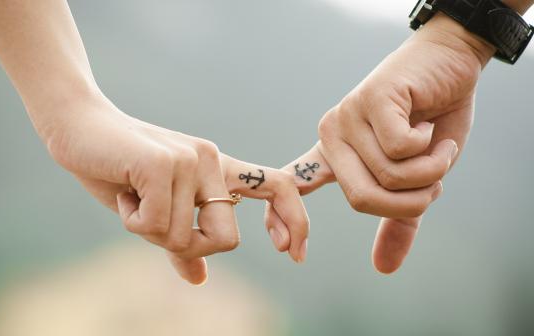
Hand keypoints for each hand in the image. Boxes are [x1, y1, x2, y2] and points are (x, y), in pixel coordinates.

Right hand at [42, 94, 308, 284]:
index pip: (279, 187)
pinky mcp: (165, 164)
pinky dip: (133, 221)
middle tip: (154, 223)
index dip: (295, 221)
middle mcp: (212, 161)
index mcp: (218, 170)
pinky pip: (159, 225)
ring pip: (186, 237)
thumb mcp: (155, 213)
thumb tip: (200, 279)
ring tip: (131, 197)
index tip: (293, 254)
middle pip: (227, 239)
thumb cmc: (118, 171)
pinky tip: (122, 193)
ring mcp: (191, 160)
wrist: (78, 129)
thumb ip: (181, 244)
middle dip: (189, 247)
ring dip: (150, 232)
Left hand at [270, 14, 495, 272]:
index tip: (287, 251)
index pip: (295, 188)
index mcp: (334, 156)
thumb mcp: (416, 178)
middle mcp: (332, 137)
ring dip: (429, 170)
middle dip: (410, 199)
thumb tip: (383, 269)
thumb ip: (397, 218)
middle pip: (361, 198)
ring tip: (436, 145)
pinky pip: (399, 148)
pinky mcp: (370, 99)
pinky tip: (428, 124)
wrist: (449, 63)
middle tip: (434, 179)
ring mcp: (347, 117)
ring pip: (387, 175)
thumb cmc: (431, 119)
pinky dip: (430, 147)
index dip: (282, 219)